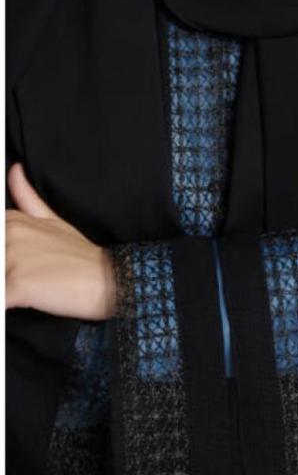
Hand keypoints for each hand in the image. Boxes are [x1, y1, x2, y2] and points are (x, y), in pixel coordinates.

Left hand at [5, 163, 114, 319]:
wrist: (112, 280)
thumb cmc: (82, 256)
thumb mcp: (55, 221)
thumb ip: (28, 197)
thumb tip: (14, 169)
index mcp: (14, 222)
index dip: (3, 255)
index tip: (16, 262)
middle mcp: (11, 235)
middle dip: (4, 271)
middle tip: (29, 274)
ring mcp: (13, 259)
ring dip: (5, 284)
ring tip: (26, 289)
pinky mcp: (17, 286)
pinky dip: (4, 305)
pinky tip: (18, 302)